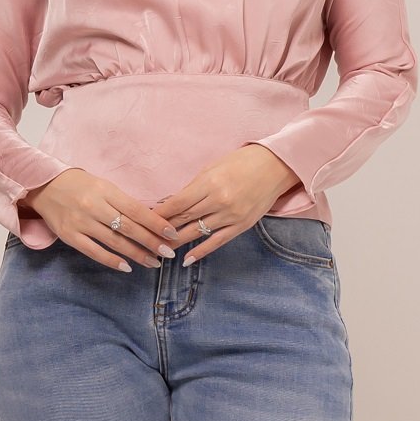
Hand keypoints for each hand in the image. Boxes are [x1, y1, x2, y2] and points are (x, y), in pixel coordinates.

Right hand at [23, 168, 181, 272]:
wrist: (45, 185)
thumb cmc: (80, 185)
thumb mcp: (104, 186)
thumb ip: (123, 202)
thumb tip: (151, 220)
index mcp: (106, 191)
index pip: (137, 210)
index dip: (156, 223)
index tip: (172, 234)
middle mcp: (94, 206)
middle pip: (129, 228)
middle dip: (151, 242)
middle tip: (169, 252)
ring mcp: (81, 222)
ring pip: (114, 242)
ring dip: (137, 254)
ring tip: (153, 262)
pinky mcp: (69, 236)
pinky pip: (94, 252)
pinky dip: (112, 261)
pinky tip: (127, 267)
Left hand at [149, 146, 300, 265]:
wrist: (275, 166)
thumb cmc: (241, 162)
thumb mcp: (213, 168)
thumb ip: (193, 187)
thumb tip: (171, 203)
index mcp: (209, 183)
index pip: (177, 204)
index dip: (159, 214)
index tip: (144, 221)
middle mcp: (219, 201)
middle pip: (184, 219)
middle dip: (163, 229)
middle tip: (146, 239)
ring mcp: (231, 216)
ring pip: (197, 232)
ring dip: (177, 242)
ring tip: (160, 250)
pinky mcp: (242, 226)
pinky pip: (217, 242)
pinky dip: (200, 252)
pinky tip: (186, 259)